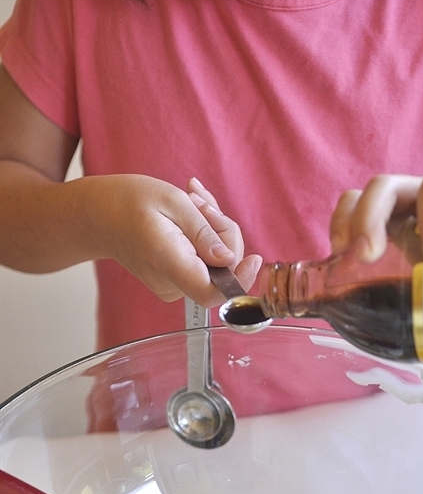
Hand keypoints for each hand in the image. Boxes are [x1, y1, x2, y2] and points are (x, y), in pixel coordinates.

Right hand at [86, 174, 260, 305]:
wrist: (98, 215)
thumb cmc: (128, 202)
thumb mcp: (172, 202)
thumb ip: (203, 232)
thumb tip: (228, 260)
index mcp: (169, 263)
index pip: (211, 293)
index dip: (239, 281)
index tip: (254, 259)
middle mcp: (172, 283)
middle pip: (222, 270)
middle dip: (223, 232)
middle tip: (201, 202)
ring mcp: (174, 284)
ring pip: (216, 262)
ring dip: (213, 228)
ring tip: (191, 200)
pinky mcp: (177, 279)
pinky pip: (205, 260)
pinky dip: (205, 234)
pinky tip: (191, 211)